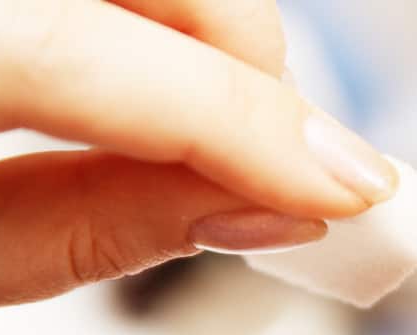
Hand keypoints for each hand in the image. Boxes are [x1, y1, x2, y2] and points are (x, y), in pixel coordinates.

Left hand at [0, 0, 396, 319]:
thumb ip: (89, 231)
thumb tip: (259, 210)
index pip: (70, 53)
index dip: (237, 124)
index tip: (346, 187)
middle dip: (239, 55)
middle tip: (282, 154)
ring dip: (205, 26)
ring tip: (213, 118)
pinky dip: (153, 14)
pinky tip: (149, 70)